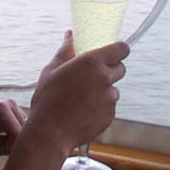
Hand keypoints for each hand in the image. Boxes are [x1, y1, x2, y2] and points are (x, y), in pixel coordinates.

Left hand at [0, 99, 27, 154]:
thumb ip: (9, 146)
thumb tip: (30, 150)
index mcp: (1, 108)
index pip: (18, 134)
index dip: (11, 148)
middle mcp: (11, 103)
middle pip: (24, 132)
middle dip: (14, 145)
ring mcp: (15, 105)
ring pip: (26, 131)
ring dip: (17, 141)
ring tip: (1, 143)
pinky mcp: (17, 109)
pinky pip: (24, 127)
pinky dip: (17, 136)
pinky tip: (5, 138)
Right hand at [28, 30, 128, 155]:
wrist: (50, 133)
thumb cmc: (47, 99)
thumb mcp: (51, 70)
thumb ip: (65, 50)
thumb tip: (70, 36)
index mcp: (92, 62)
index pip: (122, 49)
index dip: (119, 50)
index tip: (113, 52)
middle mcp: (105, 78)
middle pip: (121, 68)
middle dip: (110, 69)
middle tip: (93, 75)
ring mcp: (109, 98)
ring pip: (113, 89)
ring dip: (104, 90)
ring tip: (82, 98)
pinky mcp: (110, 115)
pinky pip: (110, 106)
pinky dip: (101, 106)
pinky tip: (83, 110)